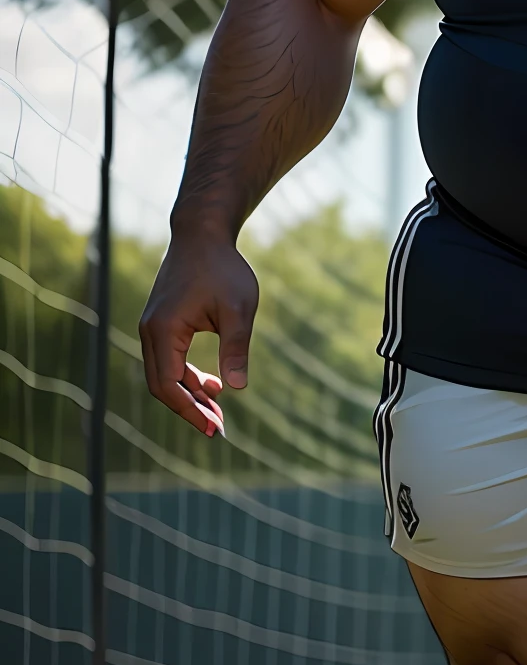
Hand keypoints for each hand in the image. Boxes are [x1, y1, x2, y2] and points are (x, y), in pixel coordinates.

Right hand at [139, 232, 258, 435]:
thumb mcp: (238, 309)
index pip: (169, 385)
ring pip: (162, 375)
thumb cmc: (223, 269)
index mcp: (163, 330)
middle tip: (217, 429)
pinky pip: (167, 360)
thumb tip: (238, 389)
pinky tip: (212, 384)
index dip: (190, 411)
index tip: (214, 430)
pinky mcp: (160, 323)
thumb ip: (236, 348)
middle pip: (160, 385)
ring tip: (218, 410)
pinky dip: (186, 376)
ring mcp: (152, 327)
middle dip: (188, 409)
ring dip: (188, 394)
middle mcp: (149, 331)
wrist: (202, 235)